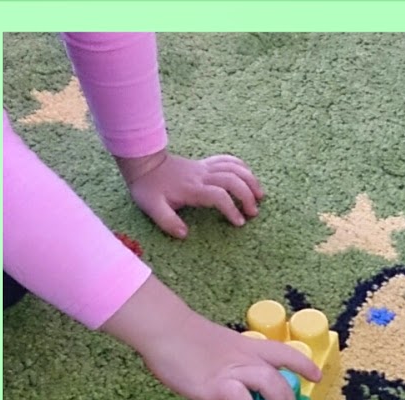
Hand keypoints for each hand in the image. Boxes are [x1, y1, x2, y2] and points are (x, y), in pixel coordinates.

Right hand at [101, 277, 318, 399]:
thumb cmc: (183, 336)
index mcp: (247, 347)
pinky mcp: (217, 386)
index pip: (283, 353)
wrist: (162, 328)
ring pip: (271, 386)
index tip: (316, 376)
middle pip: (281, 378)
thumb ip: (229, 362)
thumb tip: (231, 382)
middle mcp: (245, 359)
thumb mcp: (217, 346)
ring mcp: (232, 372)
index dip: (303, 364)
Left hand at [117, 149, 264, 237]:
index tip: (238, 223)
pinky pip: (228, 160)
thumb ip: (167, 221)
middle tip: (253, 213)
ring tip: (260, 196)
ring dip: (250, 180)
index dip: (231, 209)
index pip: (219, 195)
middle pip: (232, 179)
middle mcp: (202, 176)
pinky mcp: (206, 164)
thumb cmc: (148, 188)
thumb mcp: (151, 208)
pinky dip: (242, 167)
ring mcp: (205, 168)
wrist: (143, 163)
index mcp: (192, 188)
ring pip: (234, 167)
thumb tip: (185, 234)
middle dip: (247, 195)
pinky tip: (250, 179)